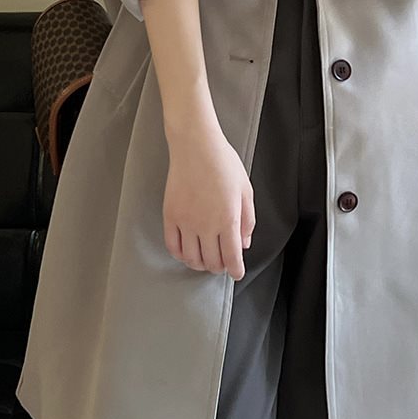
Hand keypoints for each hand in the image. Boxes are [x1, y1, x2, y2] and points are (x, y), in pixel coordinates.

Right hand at [163, 119, 256, 281]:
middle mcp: (206, 225)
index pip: (231, 257)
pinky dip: (180, 255)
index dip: (235, 270)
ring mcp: (186, 222)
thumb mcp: (245, 190)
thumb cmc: (223, 163)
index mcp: (228, 219)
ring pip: (191, 258)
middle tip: (223, 263)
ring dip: (200, 264)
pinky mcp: (170, 215)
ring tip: (205, 260)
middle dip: (219, 267)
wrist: (196, 146)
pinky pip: (172, 246)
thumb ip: (247, 220)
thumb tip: (244, 243)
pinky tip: (187, 252)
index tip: (236, 273)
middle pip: (212, 262)